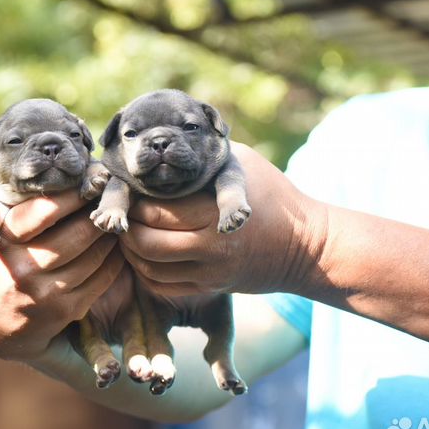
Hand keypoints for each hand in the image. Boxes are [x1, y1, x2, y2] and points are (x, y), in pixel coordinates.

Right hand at [0, 188, 125, 361]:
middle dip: (101, 212)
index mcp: (2, 239)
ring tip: (114, 218)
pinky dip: (114, 259)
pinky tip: (114, 246)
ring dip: (110, 234)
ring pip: (95, 255)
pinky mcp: (64, 310)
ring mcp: (44, 292)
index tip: (91, 178)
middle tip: (113, 196)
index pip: (46, 209)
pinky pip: (102, 278)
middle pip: (79, 233)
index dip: (75, 192)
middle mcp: (21, 267)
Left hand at [118, 141, 328, 296]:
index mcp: (214, 213)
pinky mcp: (209, 289)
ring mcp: (209, 274)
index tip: (128, 189)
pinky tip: (144, 254)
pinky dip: (145, 272)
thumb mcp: (243, 164)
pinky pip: (162, 287)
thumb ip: (206, 155)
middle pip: (146, 242)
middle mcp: (209, 248)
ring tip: (129, 231)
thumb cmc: (275, 195)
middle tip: (123, 211)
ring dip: (131, 251)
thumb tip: (168, 139)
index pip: (156, 211)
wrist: (305, 247)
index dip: (133, 201)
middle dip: (127, 226)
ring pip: (149, 269)